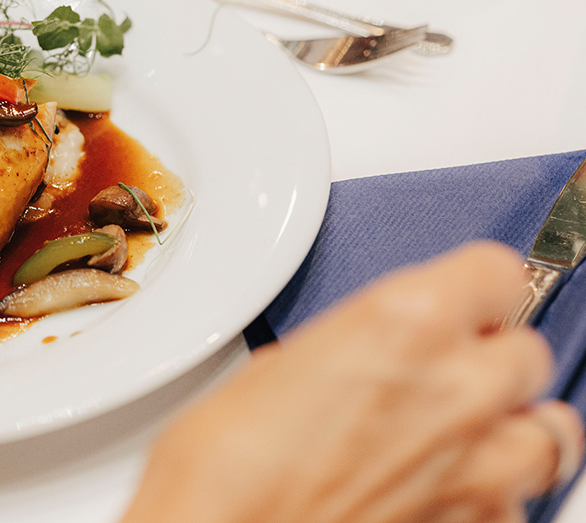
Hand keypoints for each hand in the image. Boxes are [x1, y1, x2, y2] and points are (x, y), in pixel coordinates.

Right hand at [123, 242, 584, 522]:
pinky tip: (435, 491)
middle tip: (438, 373)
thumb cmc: (226, 469)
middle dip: (488, 360)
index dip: (472, 288)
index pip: (496, 272)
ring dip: (505, 429)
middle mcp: (460, 390)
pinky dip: (487, 494)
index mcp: (407, 322)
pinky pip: (517, 502)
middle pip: (526, 352)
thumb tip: (371, 353)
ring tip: (452, 437)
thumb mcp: (279, 367)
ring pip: (546, 433)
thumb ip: (355, 347)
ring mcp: (483, 469)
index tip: (459, 299)